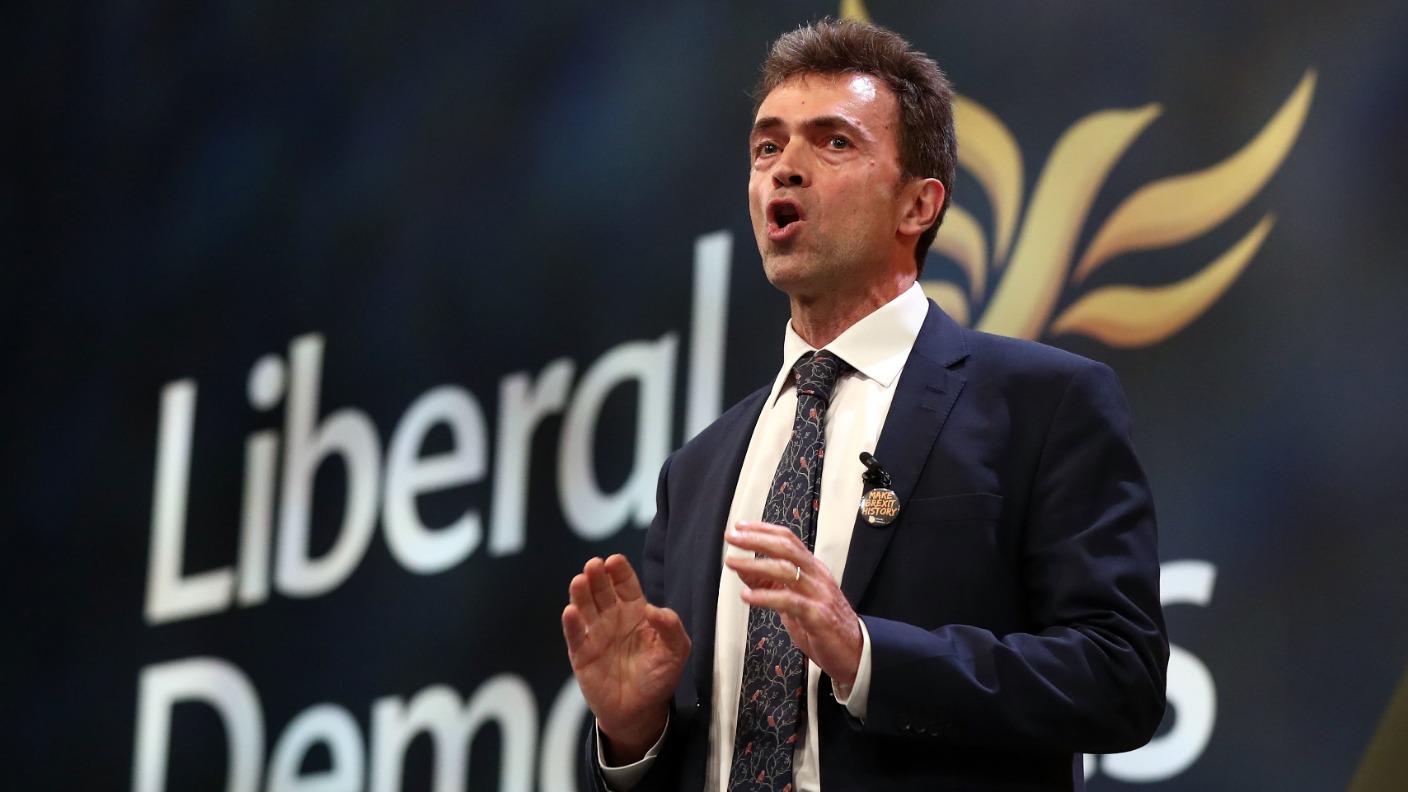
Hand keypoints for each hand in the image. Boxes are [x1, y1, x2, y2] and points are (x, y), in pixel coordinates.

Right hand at [562, 554, 690, 763]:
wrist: (640, 712)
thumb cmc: (659, 676)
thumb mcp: (676, 652)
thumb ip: (671, 628)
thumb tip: (653, 609)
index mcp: (635, 611)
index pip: (625, 584)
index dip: (619, 571)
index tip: (614, 561)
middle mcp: (612, 617)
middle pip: (601, 590)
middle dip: (597, 576)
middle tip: (594, 565)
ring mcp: (595, 634)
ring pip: (585, 607)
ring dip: (581, 593)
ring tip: (579, 581)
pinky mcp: (581, 654)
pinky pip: (575, 635)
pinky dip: (572, 624)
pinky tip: (570, 612)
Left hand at [725, 521, 862, 687]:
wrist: (855, 652)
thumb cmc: (825, 626)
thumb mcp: (793, 600)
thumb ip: (772, 584)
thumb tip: (745, 569)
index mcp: (812, 570)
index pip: (788, 539)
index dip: (763, 529)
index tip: (740, 526)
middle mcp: (816, 577)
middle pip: (786, 548)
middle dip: (756, 539)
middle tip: (733, 537)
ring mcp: (818, 595)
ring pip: (787, 570)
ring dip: (756, 564)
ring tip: (734, 563)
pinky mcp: (818, 617)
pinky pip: (789, 602)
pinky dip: (766, 596)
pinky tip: (748, 595)